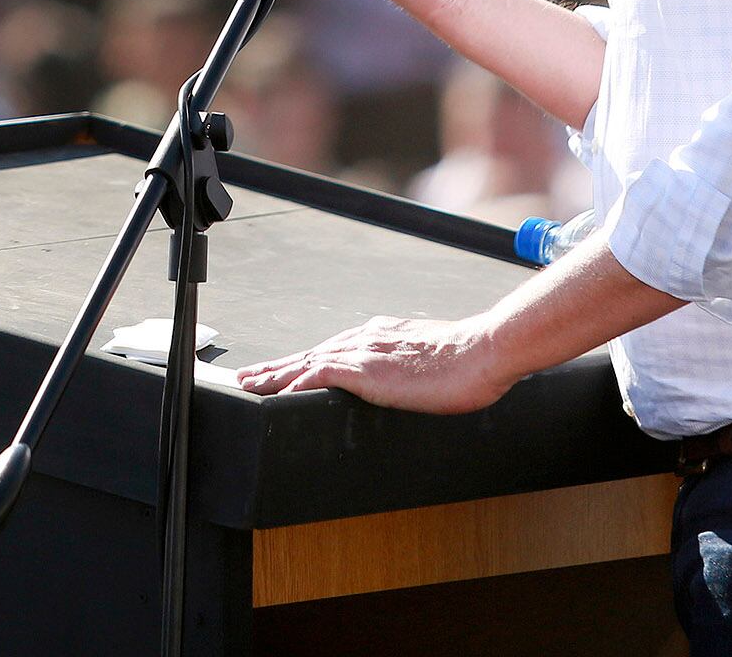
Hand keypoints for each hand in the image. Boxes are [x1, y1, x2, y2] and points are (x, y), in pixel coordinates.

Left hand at [234, 314, 509, 415]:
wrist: (482, 352)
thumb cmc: (469, 361)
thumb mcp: (432, 361)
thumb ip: (413, 367)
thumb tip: (413, 380)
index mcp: (381, 336)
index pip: (333, 349)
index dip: (305, 360)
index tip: (287, 367)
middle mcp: (365, 339)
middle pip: (310, 353)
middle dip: (278, 366)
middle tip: (250, 376)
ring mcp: (362, 353)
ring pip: (305, 363)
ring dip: (274, 375)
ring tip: (250, 385)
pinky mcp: (364, 371)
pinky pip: (316, 377)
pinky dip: (292, 385)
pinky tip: (275, 394)